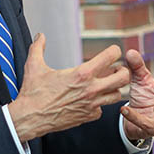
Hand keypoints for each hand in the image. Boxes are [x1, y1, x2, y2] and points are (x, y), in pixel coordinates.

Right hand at [7, 34, 129, 140]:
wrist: (30, 118)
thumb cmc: (33, 92)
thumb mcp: (34, 66)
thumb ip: (38, 47)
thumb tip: (40, 35)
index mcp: (82, 73)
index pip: (111, 56)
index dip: (114, 51)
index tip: (112, 51)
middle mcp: (91, 89)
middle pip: (124, 78)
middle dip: (123, 71)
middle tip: (116, 69)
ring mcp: (92, 105)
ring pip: (117, 95)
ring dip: (114, 88)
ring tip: (106, 84)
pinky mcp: (88, 117)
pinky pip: (102, 109)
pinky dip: (99, 104)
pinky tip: (91, 99)